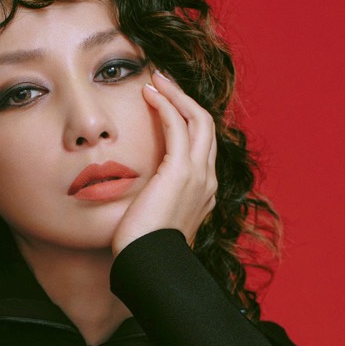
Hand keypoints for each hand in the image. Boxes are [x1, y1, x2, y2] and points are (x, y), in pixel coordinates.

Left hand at [110, 67, 217, 256]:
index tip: (166, 105)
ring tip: (156, 79)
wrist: (149, 267)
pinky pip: (179, 125)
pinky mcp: (182, 171)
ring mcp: (199, 175)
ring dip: (177, 94)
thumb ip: (154, 201)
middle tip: (163, 82)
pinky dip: (166, 104)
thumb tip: (136, 196)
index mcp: (204, 193)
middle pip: (206, 127)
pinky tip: (149, 92)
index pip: (202, 146)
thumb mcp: (153, 220)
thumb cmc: (144, 250)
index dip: (187, 120)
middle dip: (185, 100)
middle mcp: (208, 181)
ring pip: (198, 119)